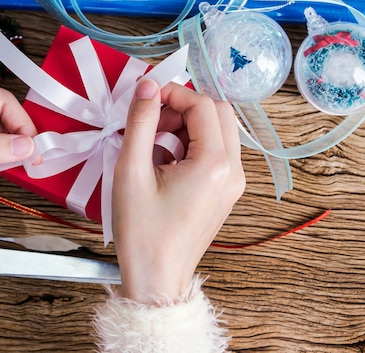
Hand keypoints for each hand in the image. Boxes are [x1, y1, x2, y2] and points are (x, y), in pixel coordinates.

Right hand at [112, 79, 244, 303]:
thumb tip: (147, 85)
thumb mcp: (132, 171)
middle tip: (150, 120)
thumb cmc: (142, 232)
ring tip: (152, 143)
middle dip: (183, 108)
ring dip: (187, 126)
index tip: (145, 97)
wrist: (156, 279)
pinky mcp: (225, 193)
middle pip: (218, 113)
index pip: (202, 105)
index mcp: (214, 164)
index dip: (172, 93)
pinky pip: (216, 153)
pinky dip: (192, 145)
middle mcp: (233, 171)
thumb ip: (140, 121)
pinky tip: (163, 162)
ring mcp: (233, 184)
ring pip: (218, 132)